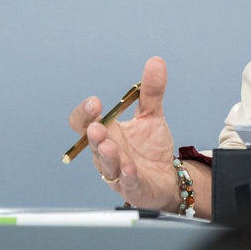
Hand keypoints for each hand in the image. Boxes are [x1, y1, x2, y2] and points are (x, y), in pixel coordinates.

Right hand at [68, 56, 179, 210]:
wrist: (167, 176)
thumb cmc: (150, 147)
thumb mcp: (151, 115)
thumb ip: (151, 91)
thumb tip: (155, 62)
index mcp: (107, 132)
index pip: (83, 123)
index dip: (84, 114)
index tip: (95, 102)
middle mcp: (106, 152)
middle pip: (91, 143)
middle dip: (92, 134)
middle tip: (96, 126)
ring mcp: (117, 171)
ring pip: (106, 164)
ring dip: (106, 155)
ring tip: (108, 146)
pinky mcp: (131, 187)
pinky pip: (126, 182)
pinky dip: (126, 175)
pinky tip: (129, 168)